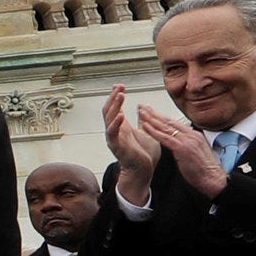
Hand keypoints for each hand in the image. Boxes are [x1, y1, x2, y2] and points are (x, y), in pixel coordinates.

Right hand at [102, 85, 164, 208]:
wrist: (143, 170)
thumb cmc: (143, 153)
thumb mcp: (146, 131)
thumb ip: (142, 120)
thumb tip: (142, 108)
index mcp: (121, 126)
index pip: (114, 107)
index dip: (116, 96)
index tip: (120, 86)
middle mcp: (115, 131)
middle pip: (109, 110)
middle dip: (113, 97)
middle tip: (119, 87)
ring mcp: (114, 138)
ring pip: (109, 118)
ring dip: (114, 106)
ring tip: (120, 95)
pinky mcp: (116, 147)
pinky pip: (113, 133)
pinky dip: (115, 124)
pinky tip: (121, 114)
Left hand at [143, 109, 233, 199]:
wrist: (213, 178)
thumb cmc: (204, 170)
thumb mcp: (196, 152)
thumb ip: (186, 145)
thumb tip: (177, 144)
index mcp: (194, 135)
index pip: (174, 123)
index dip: (161, 116)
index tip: (151, 111)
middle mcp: (191, 134)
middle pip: (168, 121)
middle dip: (154, 113)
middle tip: (142, 106)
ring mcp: (187, 140)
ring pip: (165, 127)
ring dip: (151, 119)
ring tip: (141, 112)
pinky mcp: (182, 148)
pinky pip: (165, 137)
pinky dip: (154, 131)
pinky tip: (145, 126)